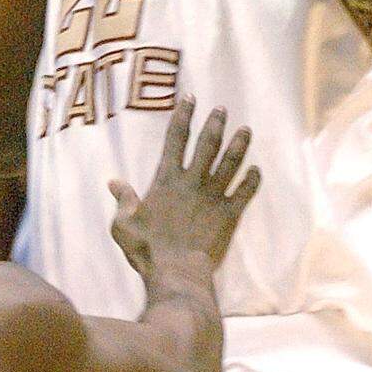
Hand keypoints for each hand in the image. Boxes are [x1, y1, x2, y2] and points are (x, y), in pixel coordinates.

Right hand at [110, 98, 258, 283]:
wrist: (177, 273)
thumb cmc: (147, 249)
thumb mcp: (123, 224)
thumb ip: (123, 200)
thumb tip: (113, 182)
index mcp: (166, 180)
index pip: (175, 139)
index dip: (183, 116)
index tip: (190, 98)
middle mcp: (192, 182)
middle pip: (206, 145)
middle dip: (214, 124)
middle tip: (222, 109)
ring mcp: (212, 197)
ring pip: (229, 164)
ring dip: (238, 145)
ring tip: (246, 129)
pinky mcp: (228, 215)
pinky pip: (244, 193)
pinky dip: (252, 181)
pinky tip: (258, 170)